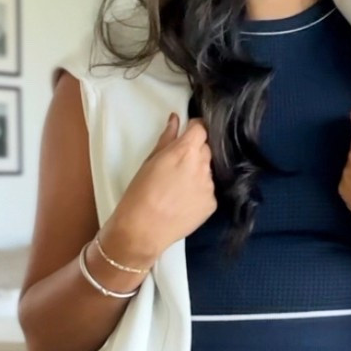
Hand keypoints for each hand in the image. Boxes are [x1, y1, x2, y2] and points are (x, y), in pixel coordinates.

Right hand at [100, 112, 216, 268]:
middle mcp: (203, 166)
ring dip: (197, 172)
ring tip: (178, 186)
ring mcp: (210, 186)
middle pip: (206, 149)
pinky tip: (183, 201)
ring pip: (207, 170)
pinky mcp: (212, 204)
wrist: (142, 230)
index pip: (201, 128)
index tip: (187, 133)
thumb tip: (176, 120)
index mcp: (186, 151)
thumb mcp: (149, 161)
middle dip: (195, 151)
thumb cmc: (139, 193)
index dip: (194, 129)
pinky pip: (208, 190)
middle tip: (177, 163)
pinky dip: (199, 192)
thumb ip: (167, 138)